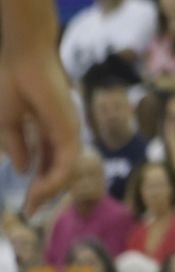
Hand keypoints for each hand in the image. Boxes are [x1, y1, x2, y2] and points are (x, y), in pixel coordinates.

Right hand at [0, 45, 79, 214]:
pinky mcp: (69, 129)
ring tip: (33, 204)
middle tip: (30, 211)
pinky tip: (39, 190)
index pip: (47, 163)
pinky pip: (66, 162)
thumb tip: (21, 168)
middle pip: (59, 170)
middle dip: (44, 193)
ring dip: (48, 191)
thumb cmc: (13, 85)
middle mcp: (62, 133)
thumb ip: (16, 145)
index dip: (37, 184)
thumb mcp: (8, 123)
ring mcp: (68, 131)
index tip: (27, 204)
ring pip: (65, 170)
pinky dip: (54, 179)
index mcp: (47, 130)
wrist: (22, 60)